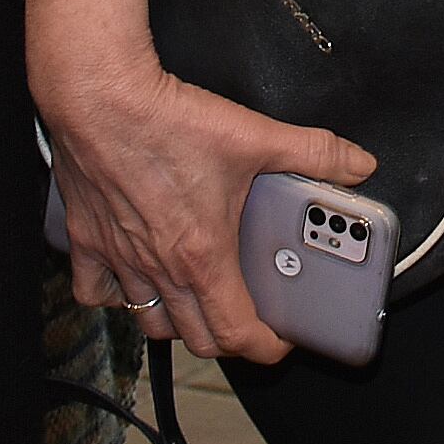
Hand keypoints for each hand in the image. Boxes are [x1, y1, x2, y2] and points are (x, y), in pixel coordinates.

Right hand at [24, 0, 373, 365]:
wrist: (100, 95)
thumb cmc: (169, 120)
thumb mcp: (255, 135)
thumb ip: (314, 152)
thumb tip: (358, 163)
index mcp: (201, 257)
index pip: (236, 334)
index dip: (266, 347)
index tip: (281, 340)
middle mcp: (158, 269)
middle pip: (195, 336)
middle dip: (226, 337)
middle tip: (246, 317)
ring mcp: (118, 259)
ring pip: (147, 320)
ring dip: (175, 319)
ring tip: (195, 299)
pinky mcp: (85, 239)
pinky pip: (95, 291)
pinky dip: (115, 294)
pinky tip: (130, 277)